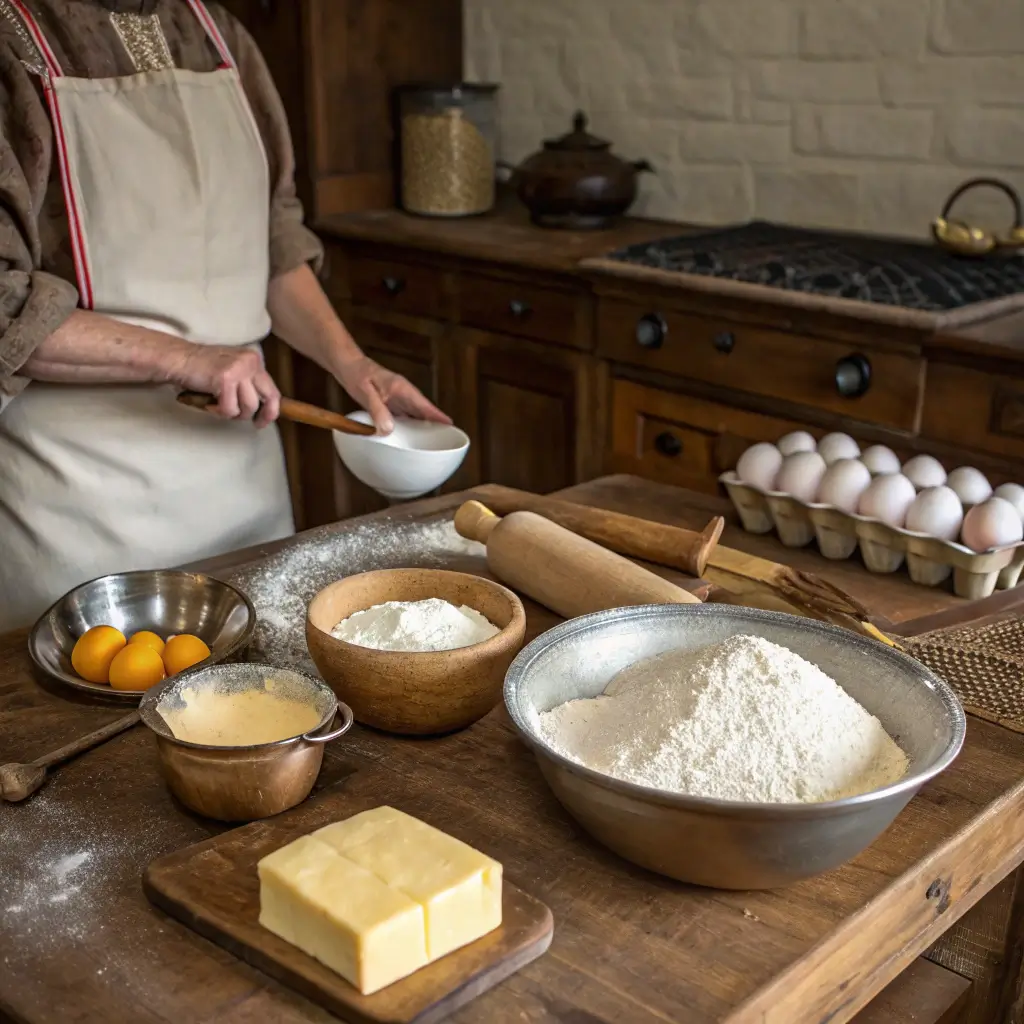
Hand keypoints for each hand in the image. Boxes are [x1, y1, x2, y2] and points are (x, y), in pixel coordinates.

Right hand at [168, 343, 280, 426]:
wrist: (177, 359)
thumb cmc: (201, 370)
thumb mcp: (232, 372)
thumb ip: (247, 385)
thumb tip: (261, 409)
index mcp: (253, 360)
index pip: (273, 390)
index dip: (272, 410)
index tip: (263, 421)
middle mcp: (250, 362)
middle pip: (270, 399)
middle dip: (261, 415)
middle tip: (253, 424)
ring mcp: (239, 369)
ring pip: (249, 407)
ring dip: (234, 413)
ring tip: (218, 406)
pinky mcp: (226, 378)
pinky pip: (231, 409)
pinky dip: (219, 412)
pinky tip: (209, 404)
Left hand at [335, 355, 451, 434]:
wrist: (348, 365)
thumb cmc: (357, 374)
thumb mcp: (365, 393)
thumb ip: (377, 410)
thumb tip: (388, 430)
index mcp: (402, 388)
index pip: (424, 405)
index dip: (437, 416)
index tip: (450, 426)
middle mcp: (404, 394)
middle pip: (424, 412)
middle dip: (435, 425)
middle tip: (445, 441)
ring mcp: (399, 399)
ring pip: (415, 416)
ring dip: (422, 428)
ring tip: (431, 444)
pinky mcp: (392, 404)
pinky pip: (404, 417)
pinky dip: (409, 427)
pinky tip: (409, 439)